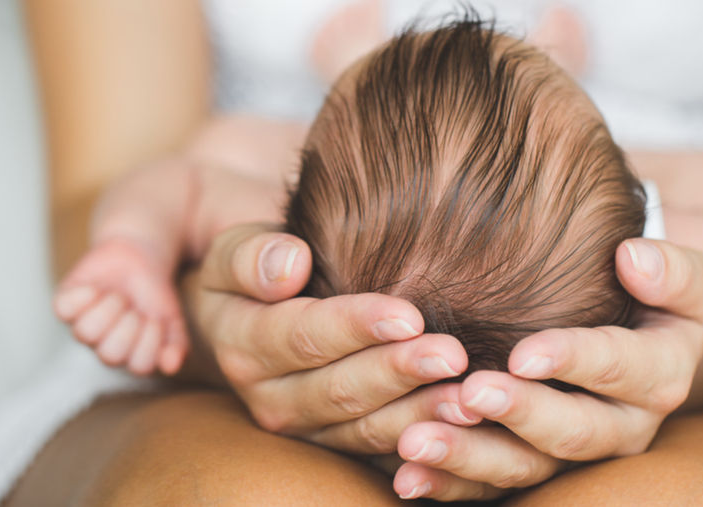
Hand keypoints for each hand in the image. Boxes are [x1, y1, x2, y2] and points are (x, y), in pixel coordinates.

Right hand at [186, 223, 480, 453]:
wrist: (257, 309)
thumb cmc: (258, 267)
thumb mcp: (234, 250)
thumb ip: (251, 256)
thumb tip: (289, 265)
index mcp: (244, 346)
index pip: (305, 336)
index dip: (357, 327)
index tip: (409, 316)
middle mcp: (272, 399)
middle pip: (342, 391)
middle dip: (400, 373)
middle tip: (453, 356)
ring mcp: (309, 429)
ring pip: (367, 430)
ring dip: (421, 416)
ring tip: (468, 398)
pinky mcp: (341, 445)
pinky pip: (385, 452)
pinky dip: (426, 443)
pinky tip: (466, 427)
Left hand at [386, 239, 702, 500]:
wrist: (640, 328)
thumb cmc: (652, 291)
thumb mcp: (683, 278)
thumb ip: (671, 269)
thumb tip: (633, 257)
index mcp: (659, 376)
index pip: (619, 369)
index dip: (573, 361)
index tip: (522, 353)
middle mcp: (624, 427)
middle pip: (573, 432)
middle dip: (520, 415)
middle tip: (470, 392)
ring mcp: (577, 455)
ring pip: (528, 469)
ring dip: (470, 457)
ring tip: (417, 440)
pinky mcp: (537, 468)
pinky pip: (493, 488)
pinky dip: (449, 483)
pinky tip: (408, 474)